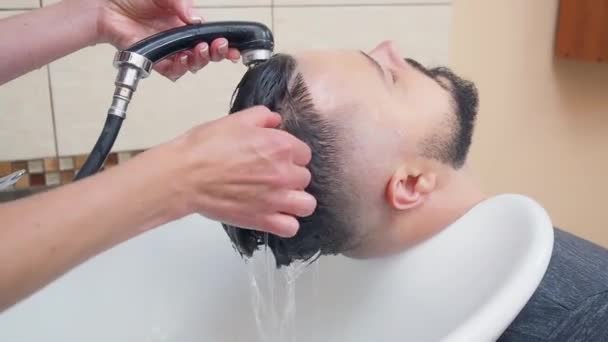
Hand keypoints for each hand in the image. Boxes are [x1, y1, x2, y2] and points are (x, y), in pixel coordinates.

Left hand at [97, 0, 239, 80]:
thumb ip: (182, 3)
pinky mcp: (155, 61)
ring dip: (200, 60)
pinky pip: (172, 71)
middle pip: (206, 53)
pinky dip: (179, 67)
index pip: (210, 35)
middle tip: (221, 47)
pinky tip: (182, 59)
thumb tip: (196, 18)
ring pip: (192, 64)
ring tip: (201, 50)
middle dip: (217, 53)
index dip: (224, 42)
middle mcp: (179, 39)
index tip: (233, 44)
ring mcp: (168, 51)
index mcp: (186, 23)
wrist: (106, 6)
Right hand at [153, 106, 315, 236]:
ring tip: (280, 198)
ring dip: (296, 201)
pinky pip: (291, 227)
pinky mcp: (263, 220)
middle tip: (272, 177)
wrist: (185, 175)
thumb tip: (276, 120)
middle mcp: (284, 173)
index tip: (276, 158)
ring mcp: (276, 199)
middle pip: (305, 178)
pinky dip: (286, 223)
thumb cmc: (206, 147)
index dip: (290, 155)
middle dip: (291, 177)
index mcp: (281, 146)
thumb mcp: (236, 120)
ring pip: (306, 205)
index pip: (304, 153)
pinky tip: (274, 216)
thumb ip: (262, 117)